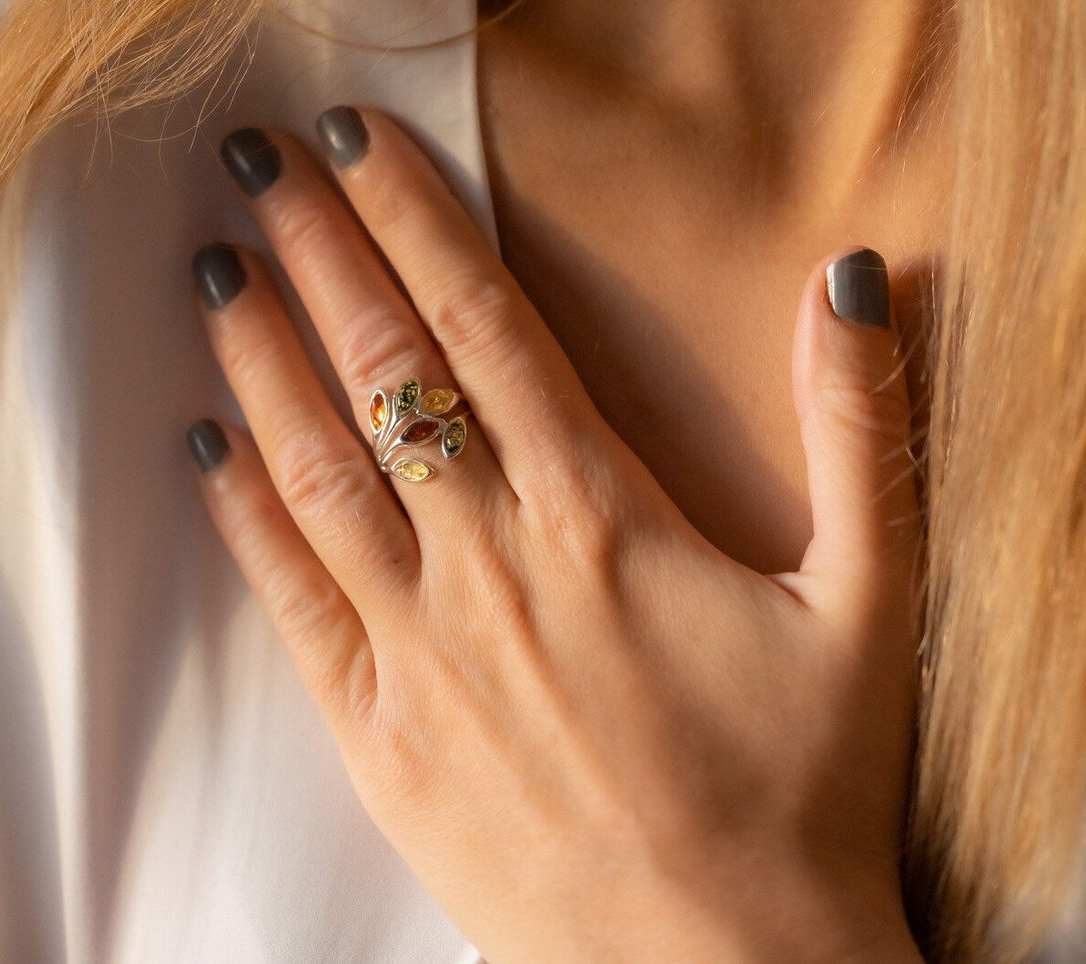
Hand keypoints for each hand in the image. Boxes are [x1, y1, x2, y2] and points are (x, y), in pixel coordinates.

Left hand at [187, 108, 923, 962]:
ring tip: (215, 273)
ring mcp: (425, 653)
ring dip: (262, 360)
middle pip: (386, 376)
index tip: (361, 148)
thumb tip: (851, 280)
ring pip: (319, 471)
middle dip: (318, 256)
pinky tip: (214, 446)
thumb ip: (859, 430)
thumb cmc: (805, 794)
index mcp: (604, 521)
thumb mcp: (871, 604)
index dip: (419, 224)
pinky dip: (246, 514)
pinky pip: (294, 601)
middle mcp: (494, 568)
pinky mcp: (383, 736)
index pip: (488, 329)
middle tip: (259, 167)